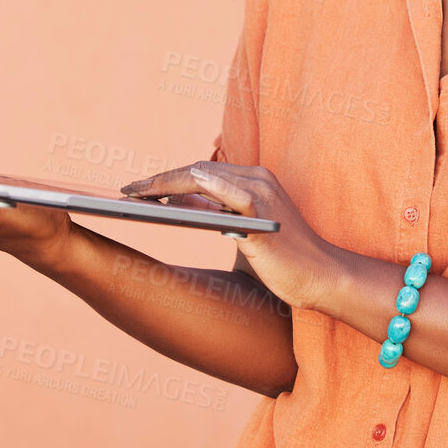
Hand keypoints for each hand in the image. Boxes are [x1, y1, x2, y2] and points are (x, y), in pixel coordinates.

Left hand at [121, 162, 344, 310]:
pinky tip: (175, 191)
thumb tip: (177, 200)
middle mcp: (256, 178)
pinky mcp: (263, 213)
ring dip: (165, 183)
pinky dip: (204, 186)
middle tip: (126, 191)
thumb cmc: (283, 260)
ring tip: (135, 194)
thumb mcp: (242, 231)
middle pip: (195, 170)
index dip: (165, 178)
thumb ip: (215, 212)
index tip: (137, 188)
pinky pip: (230, 194)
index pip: (199, 171)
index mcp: (253, 180)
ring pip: (203, 177)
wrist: (321, 277)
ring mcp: (260, 193)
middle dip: (157, 180)